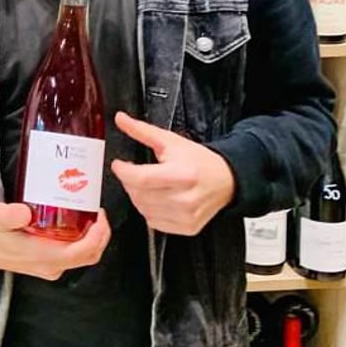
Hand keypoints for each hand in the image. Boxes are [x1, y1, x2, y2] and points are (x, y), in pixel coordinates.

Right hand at [0, 202, 110, 279]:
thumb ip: (6, 216)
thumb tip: (24, 212)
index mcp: (43, 257)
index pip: (80, 252)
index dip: (96, 236)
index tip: (99, 216)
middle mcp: (51, 265)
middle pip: (89, 255)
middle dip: (101, 235)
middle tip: (98, 212)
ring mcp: (52, 266)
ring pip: (84, 256)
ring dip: (94, 238)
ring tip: (91, 214)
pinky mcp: (50, 262)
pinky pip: (75, 254)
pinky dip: (84, 240)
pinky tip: (78, 222)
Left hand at [111, 111, 235, 235]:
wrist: (227, 180)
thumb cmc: (199, 161)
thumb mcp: (170, 141)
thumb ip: (142, 131)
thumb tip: (121, 119)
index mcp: (183, 175)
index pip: (142, 178)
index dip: (124, 171)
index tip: (119, 165)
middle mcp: (186, 198)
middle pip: (139, 194)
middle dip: (130, 182)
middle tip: (134, 173)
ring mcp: (187, 216)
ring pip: (143, 209)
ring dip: (137, 196)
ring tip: (147, 184)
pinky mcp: (187, 227)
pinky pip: (153, 222)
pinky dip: (149, 210)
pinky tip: (157, 198)